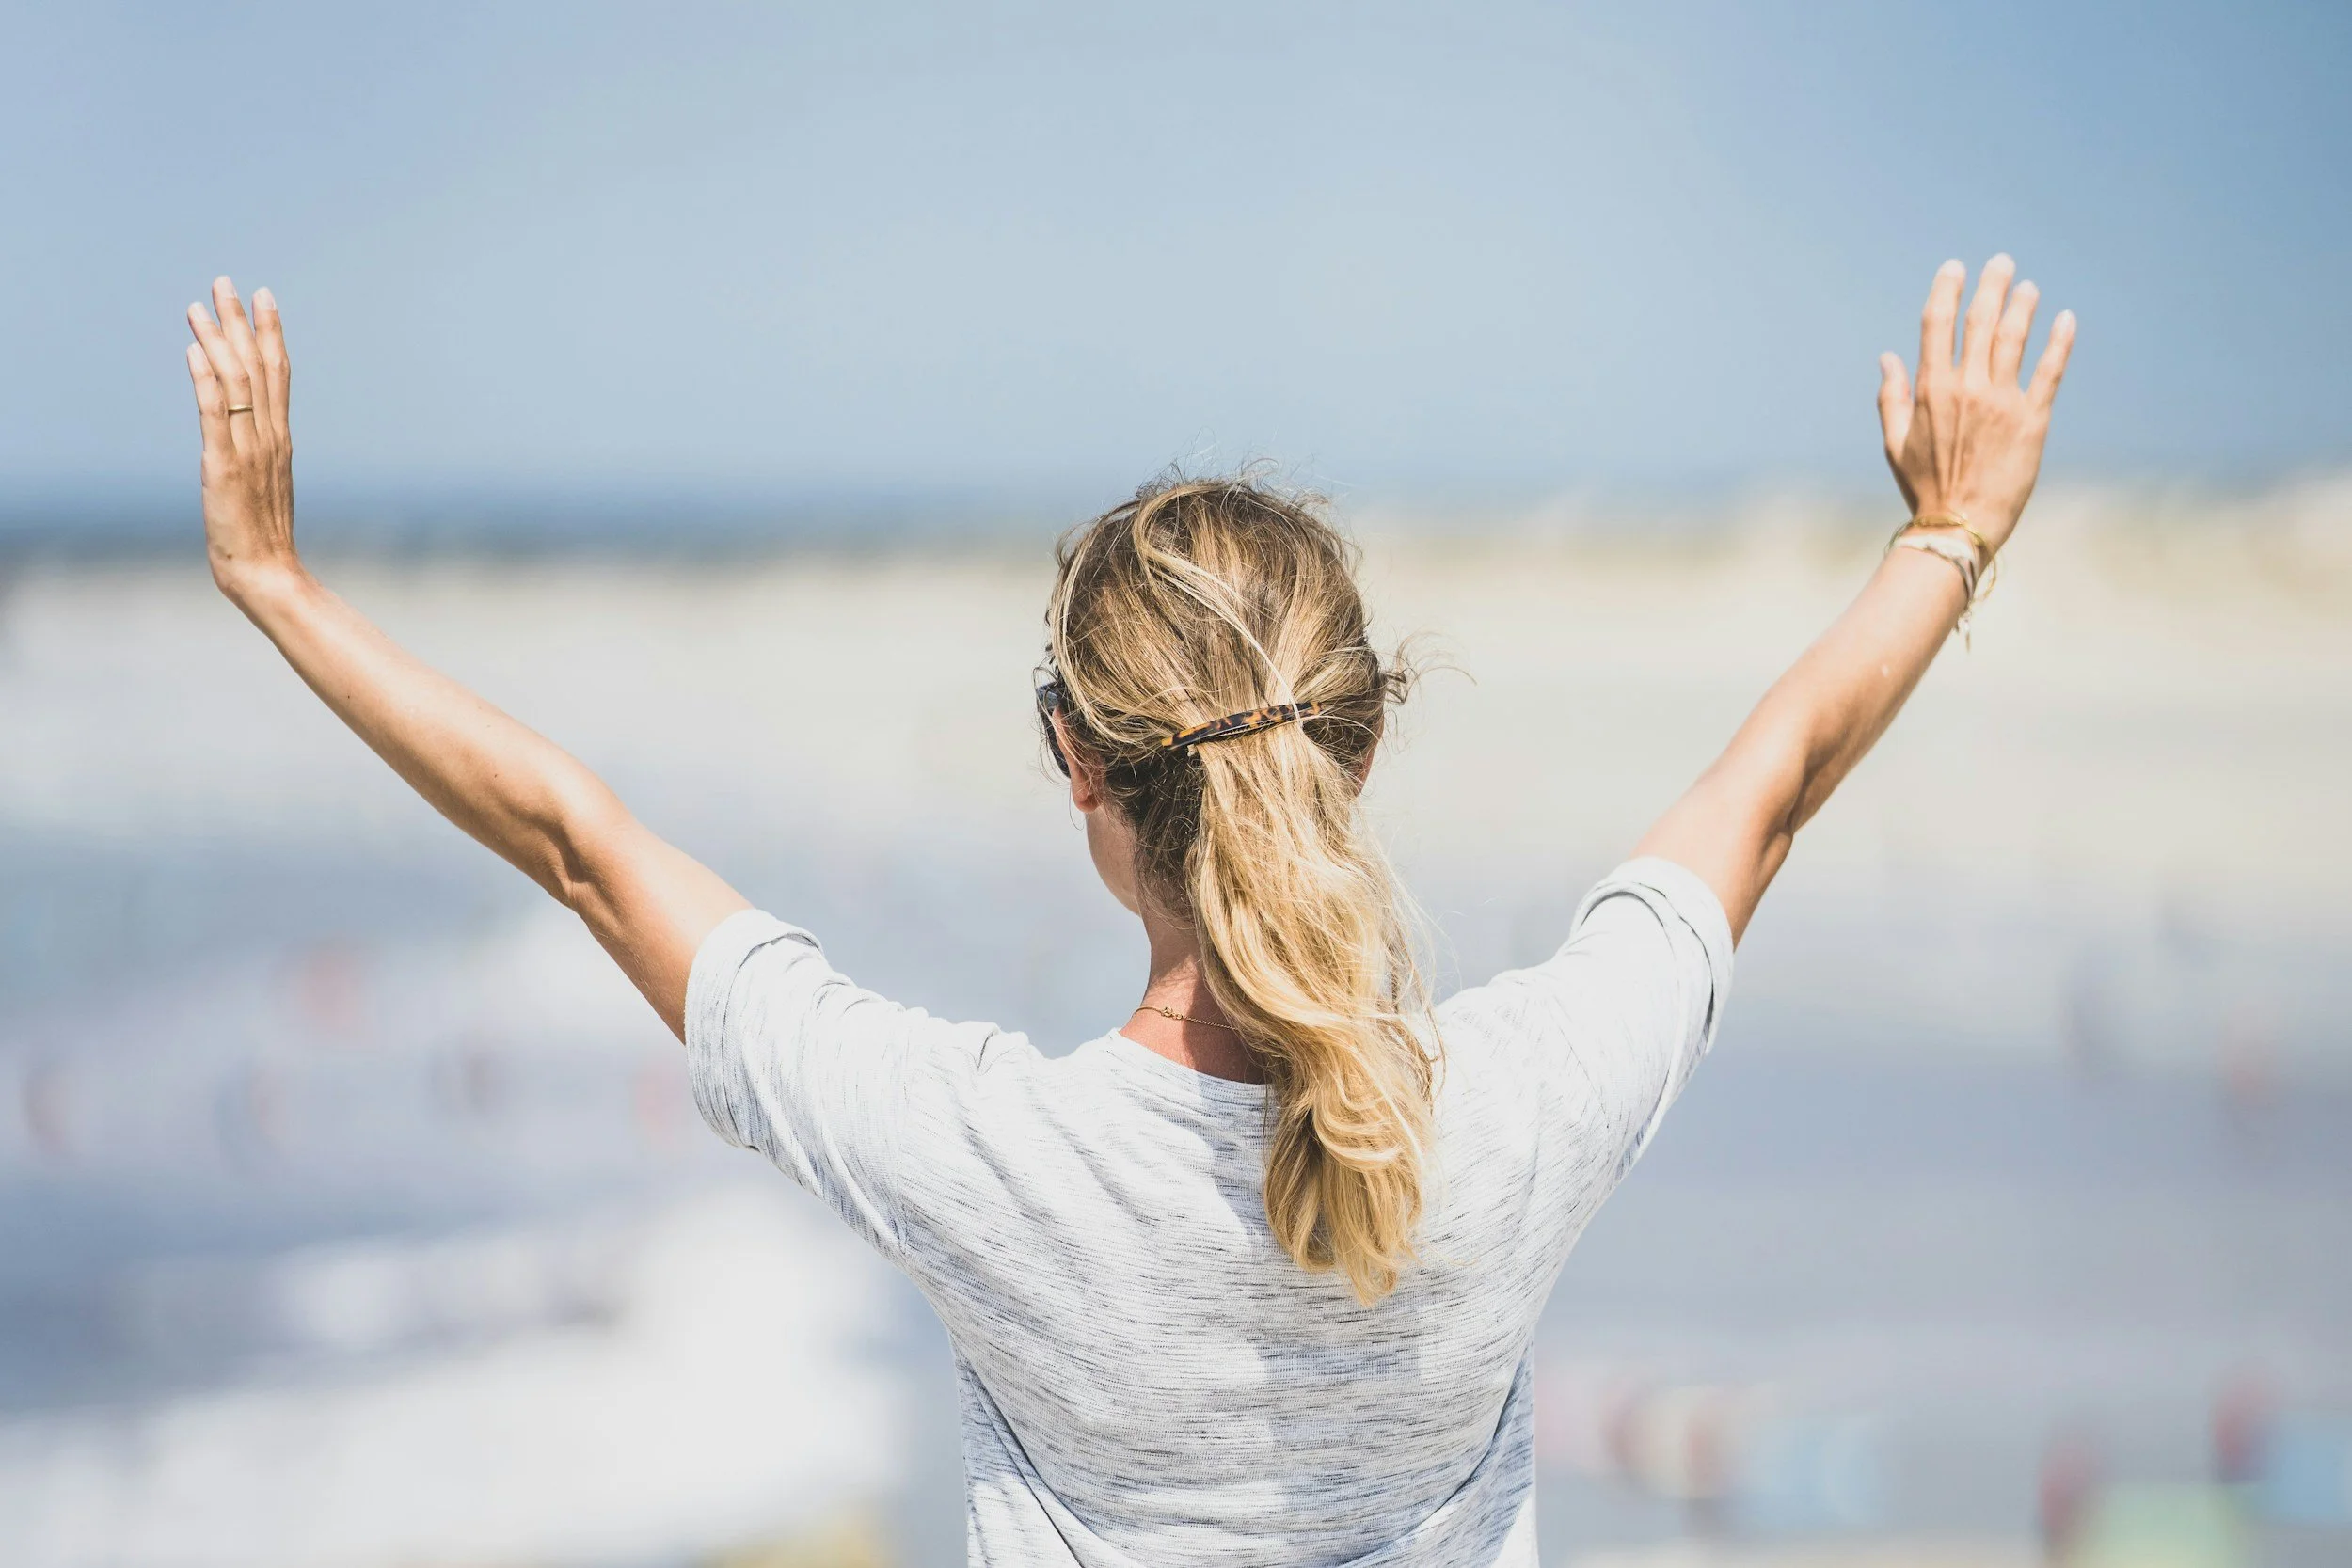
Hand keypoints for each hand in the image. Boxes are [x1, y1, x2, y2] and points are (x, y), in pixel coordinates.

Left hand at [186, 278, 300, 601]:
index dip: (270, 332)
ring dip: (218, 341)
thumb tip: (242, 426)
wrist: (268, 572)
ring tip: (200, 307)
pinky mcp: (224, 466)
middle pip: (257, 367)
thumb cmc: (263, 537)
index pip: (278, 373)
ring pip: (236, 383)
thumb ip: (254, 451)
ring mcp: (248, 450)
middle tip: (226, 283)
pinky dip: (207, 382)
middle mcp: (269, 436)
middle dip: (241, 322)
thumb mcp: (260, 484)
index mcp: (279, 438)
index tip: (263, 297)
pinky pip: (216, 416)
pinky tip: (195, 353)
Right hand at [1876, 255, 2074, 553]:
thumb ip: (1892, 395)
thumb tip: (1888, 356)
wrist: (1959, 525)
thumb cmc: (1923, 487)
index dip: (1947, 290)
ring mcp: (2002, 401)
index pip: (1938, 324)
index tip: (1955, 267)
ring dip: (2023, 306)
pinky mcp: (2033, 419)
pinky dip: (2059, 342)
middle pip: (1981, 321)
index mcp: (1932, 389)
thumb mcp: (1894, 442)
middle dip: (1992, 286)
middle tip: (2002, 263)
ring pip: (2015, 338)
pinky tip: (2065, 319)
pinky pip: (2050, 371)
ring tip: (2029, 287)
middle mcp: (1968, 387)